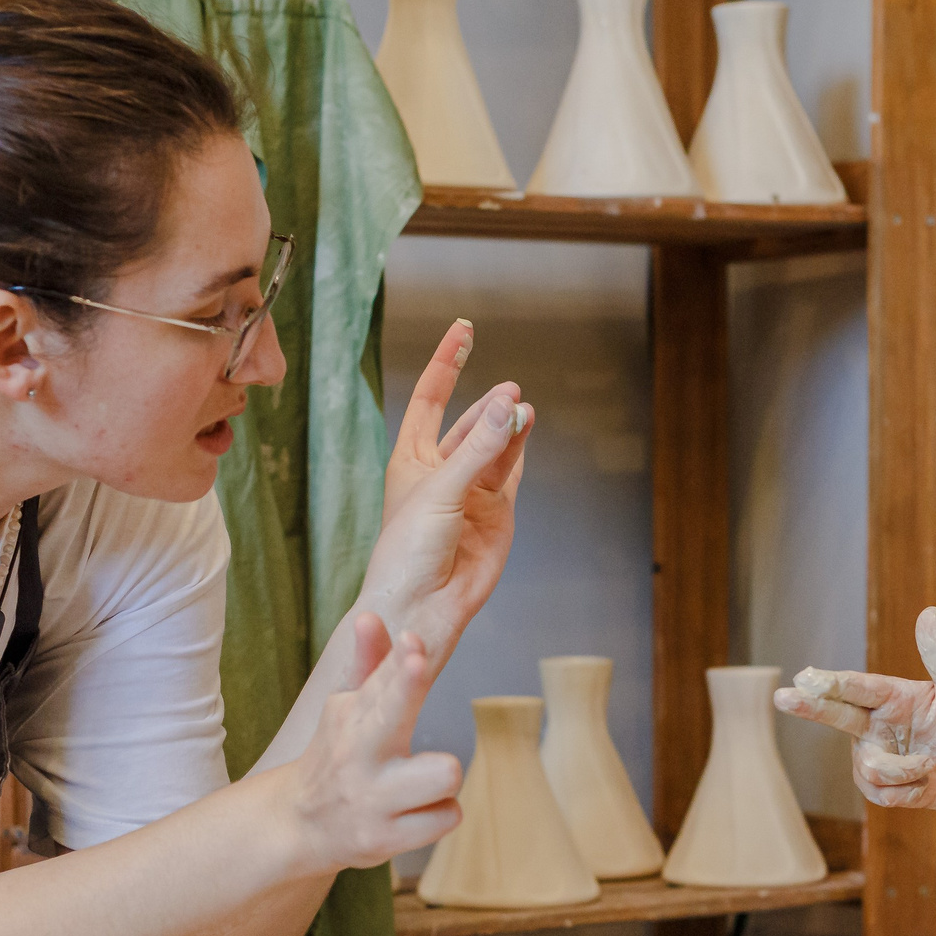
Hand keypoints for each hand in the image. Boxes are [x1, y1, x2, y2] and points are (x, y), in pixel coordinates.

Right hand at [287, 612, 464, 870]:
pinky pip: (448, 816)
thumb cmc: (339, 755)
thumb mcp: (347, 708)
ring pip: (446, 773)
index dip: (400, 660)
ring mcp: (373, 798)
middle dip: (407, 684)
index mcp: (352, 714)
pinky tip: (413, 813)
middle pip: (394, 713)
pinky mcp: (386, 839)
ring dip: (443, 778)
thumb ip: (371, 663)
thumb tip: (370, 615)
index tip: (412, 641)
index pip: (380, 678)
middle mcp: (359, 753)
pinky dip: (439, 814)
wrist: (298, 824)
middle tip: (415, 662)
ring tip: (420, 783)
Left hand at [365, 319, 531, 667]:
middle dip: (488, 401)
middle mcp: (441, 471)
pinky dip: (520, 449)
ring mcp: (472, 492)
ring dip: (509, 425)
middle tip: (511, 390)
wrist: (423, 606)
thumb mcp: (441, 490)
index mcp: (411, 459)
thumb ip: (479, 448)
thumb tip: (511, 406)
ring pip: (495, 445)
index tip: (463, 330)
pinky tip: (526, 428)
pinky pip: (512, 471)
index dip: (446, 363)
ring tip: (524, 410)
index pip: (431, 398)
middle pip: (468, 420)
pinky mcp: (497, 513)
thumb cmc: (409, 551)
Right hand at [774, 607, 935, 814]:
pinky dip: (911, 791)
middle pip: (836, 715)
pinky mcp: (879, 787)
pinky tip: (927, 784)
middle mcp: (874, 724)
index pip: (857, 687)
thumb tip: (929, 612)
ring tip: (932, 764)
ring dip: (907, 770)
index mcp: (892, 697)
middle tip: (783, 698)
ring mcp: (873, 755)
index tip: (806, 677)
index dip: (831, 683)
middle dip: (809, 707)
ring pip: (870, 766)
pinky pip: (883, 793)